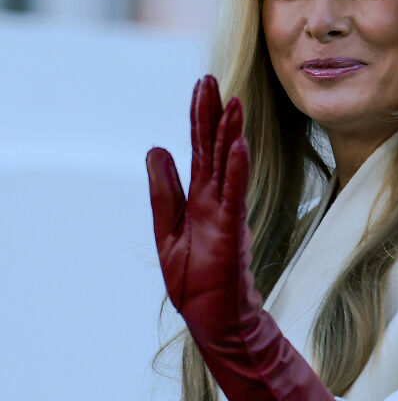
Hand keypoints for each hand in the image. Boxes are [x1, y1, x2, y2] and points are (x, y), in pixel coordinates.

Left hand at [145, 75, 260, 340]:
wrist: (213, 320)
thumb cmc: (195, 282)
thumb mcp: (166, 231)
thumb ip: (164, 192)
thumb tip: (155, 149)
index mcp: (199, 200)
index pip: (199, 151)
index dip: (199, 118)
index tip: (202, 86)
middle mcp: (215, 202)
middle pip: (213, 150)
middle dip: (213, 114)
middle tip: (211, 79)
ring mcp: (225, 216)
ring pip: (227, 167)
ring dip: (230, 135)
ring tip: (233, 103)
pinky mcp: (232, 233)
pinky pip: (235, 196)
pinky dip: (236, 171)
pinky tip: (238, 146)